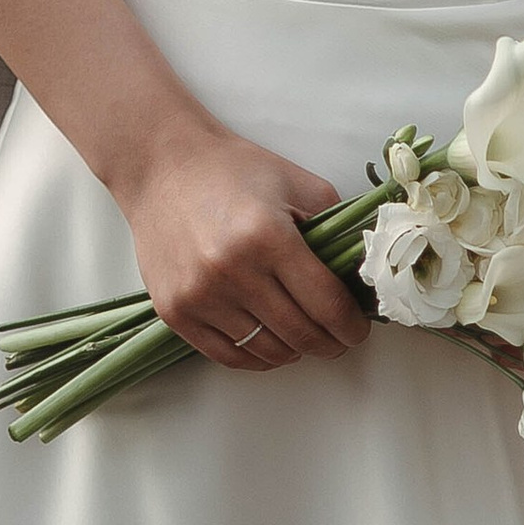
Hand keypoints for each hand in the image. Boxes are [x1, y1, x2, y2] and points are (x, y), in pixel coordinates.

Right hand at [112, 121, 372, 371]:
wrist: (162, 167)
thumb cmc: (233, 170)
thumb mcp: (295, 181)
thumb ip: (334, 224)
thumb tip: (361, 272)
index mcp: (267, 236)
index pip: (325, 303)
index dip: (350, 324)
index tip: (358, 329)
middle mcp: (232, 271)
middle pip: (299, 334)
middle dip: (329, 342)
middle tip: (338, 338)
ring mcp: (200, 296)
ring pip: (266, 351)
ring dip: (294, 350)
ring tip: (302, 335)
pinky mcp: (175, 311)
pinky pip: (228, 356)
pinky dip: (256, 357)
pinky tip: (269, 341)